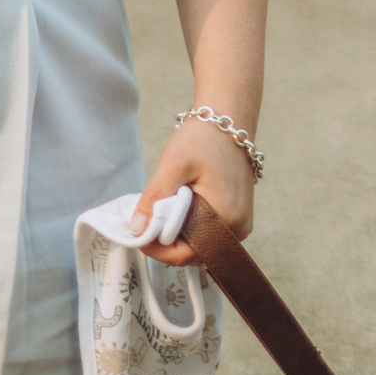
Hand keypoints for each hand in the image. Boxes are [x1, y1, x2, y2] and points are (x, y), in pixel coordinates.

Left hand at [132, 112, 256, 266]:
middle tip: (142, 222)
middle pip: (193, 251)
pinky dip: (187, 224)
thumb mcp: (174, 165)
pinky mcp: (234, 215)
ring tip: (156, 211)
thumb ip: (154, 198)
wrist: (228, 120)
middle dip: (164, 240)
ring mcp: (238, 223)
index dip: (157, 249)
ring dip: (175, 232)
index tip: (136, 235)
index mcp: (226, 219)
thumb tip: (136, 228)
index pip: (186, 254)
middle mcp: (238, 228)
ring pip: (199, 242)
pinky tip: (174, 207)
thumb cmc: (204, 138)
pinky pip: (207, 230)